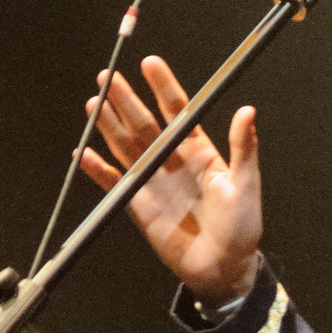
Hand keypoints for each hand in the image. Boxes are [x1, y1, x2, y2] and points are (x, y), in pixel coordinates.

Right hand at [79, 56, 262, 304]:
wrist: (223, 269)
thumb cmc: (242, 228)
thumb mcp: (245, 184)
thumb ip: (244, 148)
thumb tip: (248, 110)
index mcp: (200, 152)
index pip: (178, 111)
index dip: (163, 87)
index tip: (149, 63)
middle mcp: (172, 161)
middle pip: (144, 124)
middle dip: (125, 100)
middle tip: (107, 77)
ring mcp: (154, 182)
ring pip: (125, 147)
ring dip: (108, 125)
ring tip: (93, 103)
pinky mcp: (138, 206)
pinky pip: (114, 183)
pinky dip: (98, 170)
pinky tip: (83, 153)